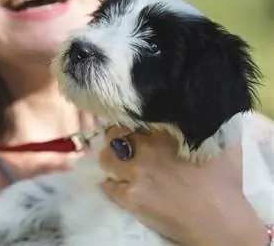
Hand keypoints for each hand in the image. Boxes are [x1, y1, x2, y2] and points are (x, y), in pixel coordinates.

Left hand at [98, 126, 268, 245]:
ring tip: (116, 162)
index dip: (130, 121)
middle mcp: (146, 150)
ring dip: (110, 158)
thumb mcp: (222, 142)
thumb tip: (196, 111)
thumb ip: (206, 123)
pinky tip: (116, 183)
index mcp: (165, 133)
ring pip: (107, 158)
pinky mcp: (131, 198)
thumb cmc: (225, 183)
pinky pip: (108, 186)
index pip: (134, 117)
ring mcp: (135, 174)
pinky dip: (110, 184)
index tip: (132, 125)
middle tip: (120, 141)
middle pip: (115, 135)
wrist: (220, 222)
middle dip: (116, 136)